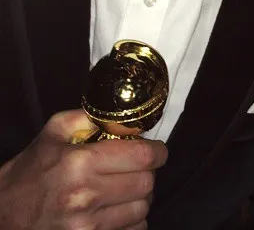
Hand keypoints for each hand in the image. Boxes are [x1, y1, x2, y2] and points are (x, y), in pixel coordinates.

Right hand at [0, 110, 167, 228]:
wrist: (1, 216)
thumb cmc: (29, 172)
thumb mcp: (53, 132)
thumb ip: (89, 117)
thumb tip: (123, 115)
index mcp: (81, 162)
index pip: (142, 156)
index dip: (157, 151)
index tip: (156, 150)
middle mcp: (86, 195)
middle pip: (147, 183)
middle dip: (148, 173)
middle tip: (138, 169)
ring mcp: (87, 227)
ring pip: (142, 209)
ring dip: (140, 198)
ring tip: (127, 190)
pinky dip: (131, 221)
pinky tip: (117, 210)